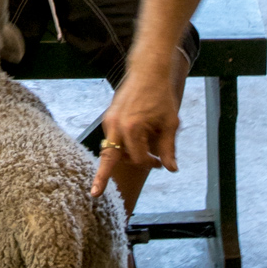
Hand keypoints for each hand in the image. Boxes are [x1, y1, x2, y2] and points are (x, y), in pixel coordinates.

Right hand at [90, 65, 178, 196]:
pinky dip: (120, 146)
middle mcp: (115, 126)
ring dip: (123, 157)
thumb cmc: (161, 97)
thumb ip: (168, 149)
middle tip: (95, 194)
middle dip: (101, 177)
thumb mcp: (170, 124)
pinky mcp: (107, 118)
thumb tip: (171, 169)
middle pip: (108, 159)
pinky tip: (134, 143)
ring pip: (110, 149)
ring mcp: (109, 121)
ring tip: (141, 157)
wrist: (147, 73)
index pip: (138, 158)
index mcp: (132, 129)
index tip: (160, 163)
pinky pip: (111, 139)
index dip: (151, 163)